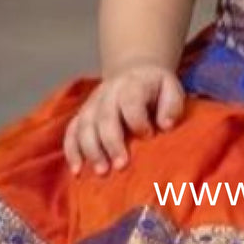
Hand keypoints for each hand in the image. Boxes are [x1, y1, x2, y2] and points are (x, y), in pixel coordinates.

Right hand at [63, 58, 184, 175]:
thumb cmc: (156, 87)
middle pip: (105, 117)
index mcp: (132, 84)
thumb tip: (165, 125)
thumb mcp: (172, 88)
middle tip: (120, 166)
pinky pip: (71, 132)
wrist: (134, 72)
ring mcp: (92, 104)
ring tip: (102, 172)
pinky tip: (78, 170)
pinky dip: (72, 151)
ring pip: (84, 126)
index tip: (149, 136)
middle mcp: (108, 93)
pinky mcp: (82, 115)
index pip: (130, 101)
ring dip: (91, 150)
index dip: (138, 121)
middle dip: (111, 143)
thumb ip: (172, 105)